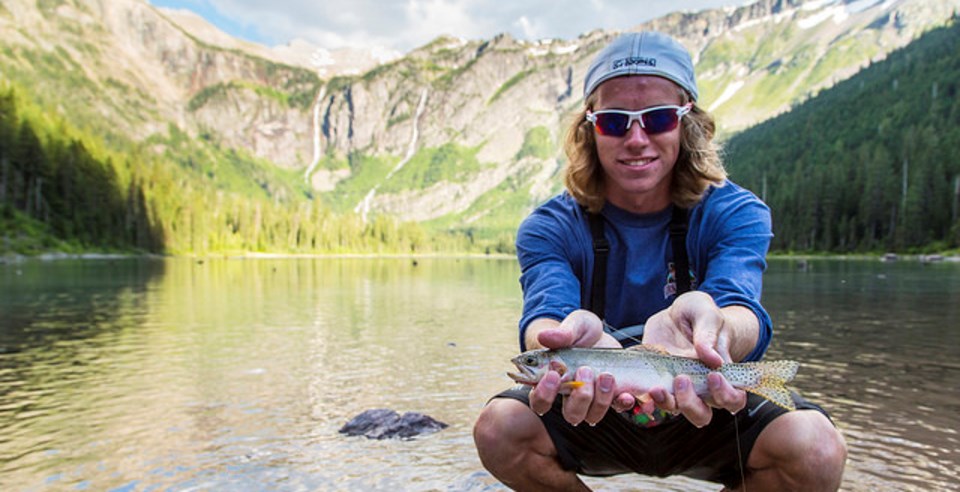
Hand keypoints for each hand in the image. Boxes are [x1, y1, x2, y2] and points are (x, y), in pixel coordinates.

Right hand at [527, 311, 633, 423]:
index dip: (543, 394)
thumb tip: (543, 336)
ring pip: (592, 415)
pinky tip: (625, 394)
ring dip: (601, 399)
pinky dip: (622, 403)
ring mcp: (592, 399)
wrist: (605, 335)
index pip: (539, 400)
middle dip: (580, 397)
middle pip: (570, 414)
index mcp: (552, 381)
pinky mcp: (612, 396)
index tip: (553, 375)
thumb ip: (562, 333)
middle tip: (584, 370)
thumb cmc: (581, 332)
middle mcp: (570, 395)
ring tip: (606, 375)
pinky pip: (617, 408)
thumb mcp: (575, 325)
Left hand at [641, 292, 748, 423]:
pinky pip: (650, 399)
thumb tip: (714, 360)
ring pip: (676, 410)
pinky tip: (637, 392)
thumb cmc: (700, 315)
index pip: (733, 399)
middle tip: (681, 379)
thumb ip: (708, 335)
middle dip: (691, 404)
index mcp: (721, 374)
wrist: (677, 314)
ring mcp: (676, 386)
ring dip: (666, 404)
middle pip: (702, 414)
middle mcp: (700, 386)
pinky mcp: (655, 380)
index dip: (726, 395)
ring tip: (656, 388)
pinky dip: (643, 399)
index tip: (713, 376)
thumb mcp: (705, 315)